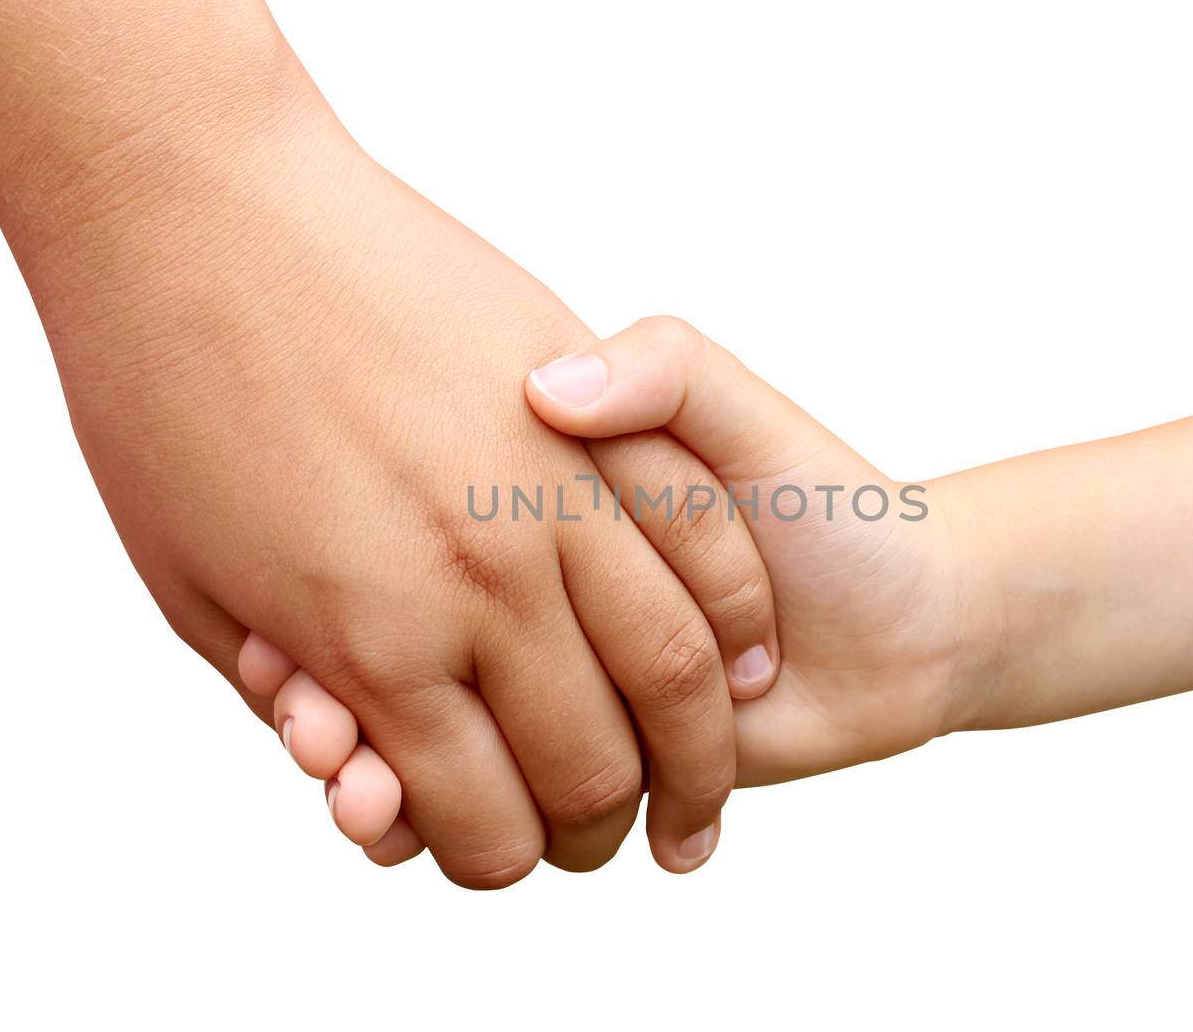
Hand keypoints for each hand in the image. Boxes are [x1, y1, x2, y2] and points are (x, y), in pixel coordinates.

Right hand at [265, 313, 987, 795]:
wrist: (904, 627)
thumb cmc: (823, 506)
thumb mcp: (733, 408)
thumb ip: (661, 373)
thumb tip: (553, 390)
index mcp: (531, 516)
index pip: (387, 546)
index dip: (322, 577)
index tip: (289, 613)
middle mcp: (519, 602)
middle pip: (383, 661)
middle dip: (333, 700)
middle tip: (302, 721)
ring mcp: (539, 684)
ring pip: (411, 739)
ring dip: (363, 771)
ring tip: (345, 787)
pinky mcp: (576, 760)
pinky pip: (474, 798)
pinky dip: (422, 819)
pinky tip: (385, 820)